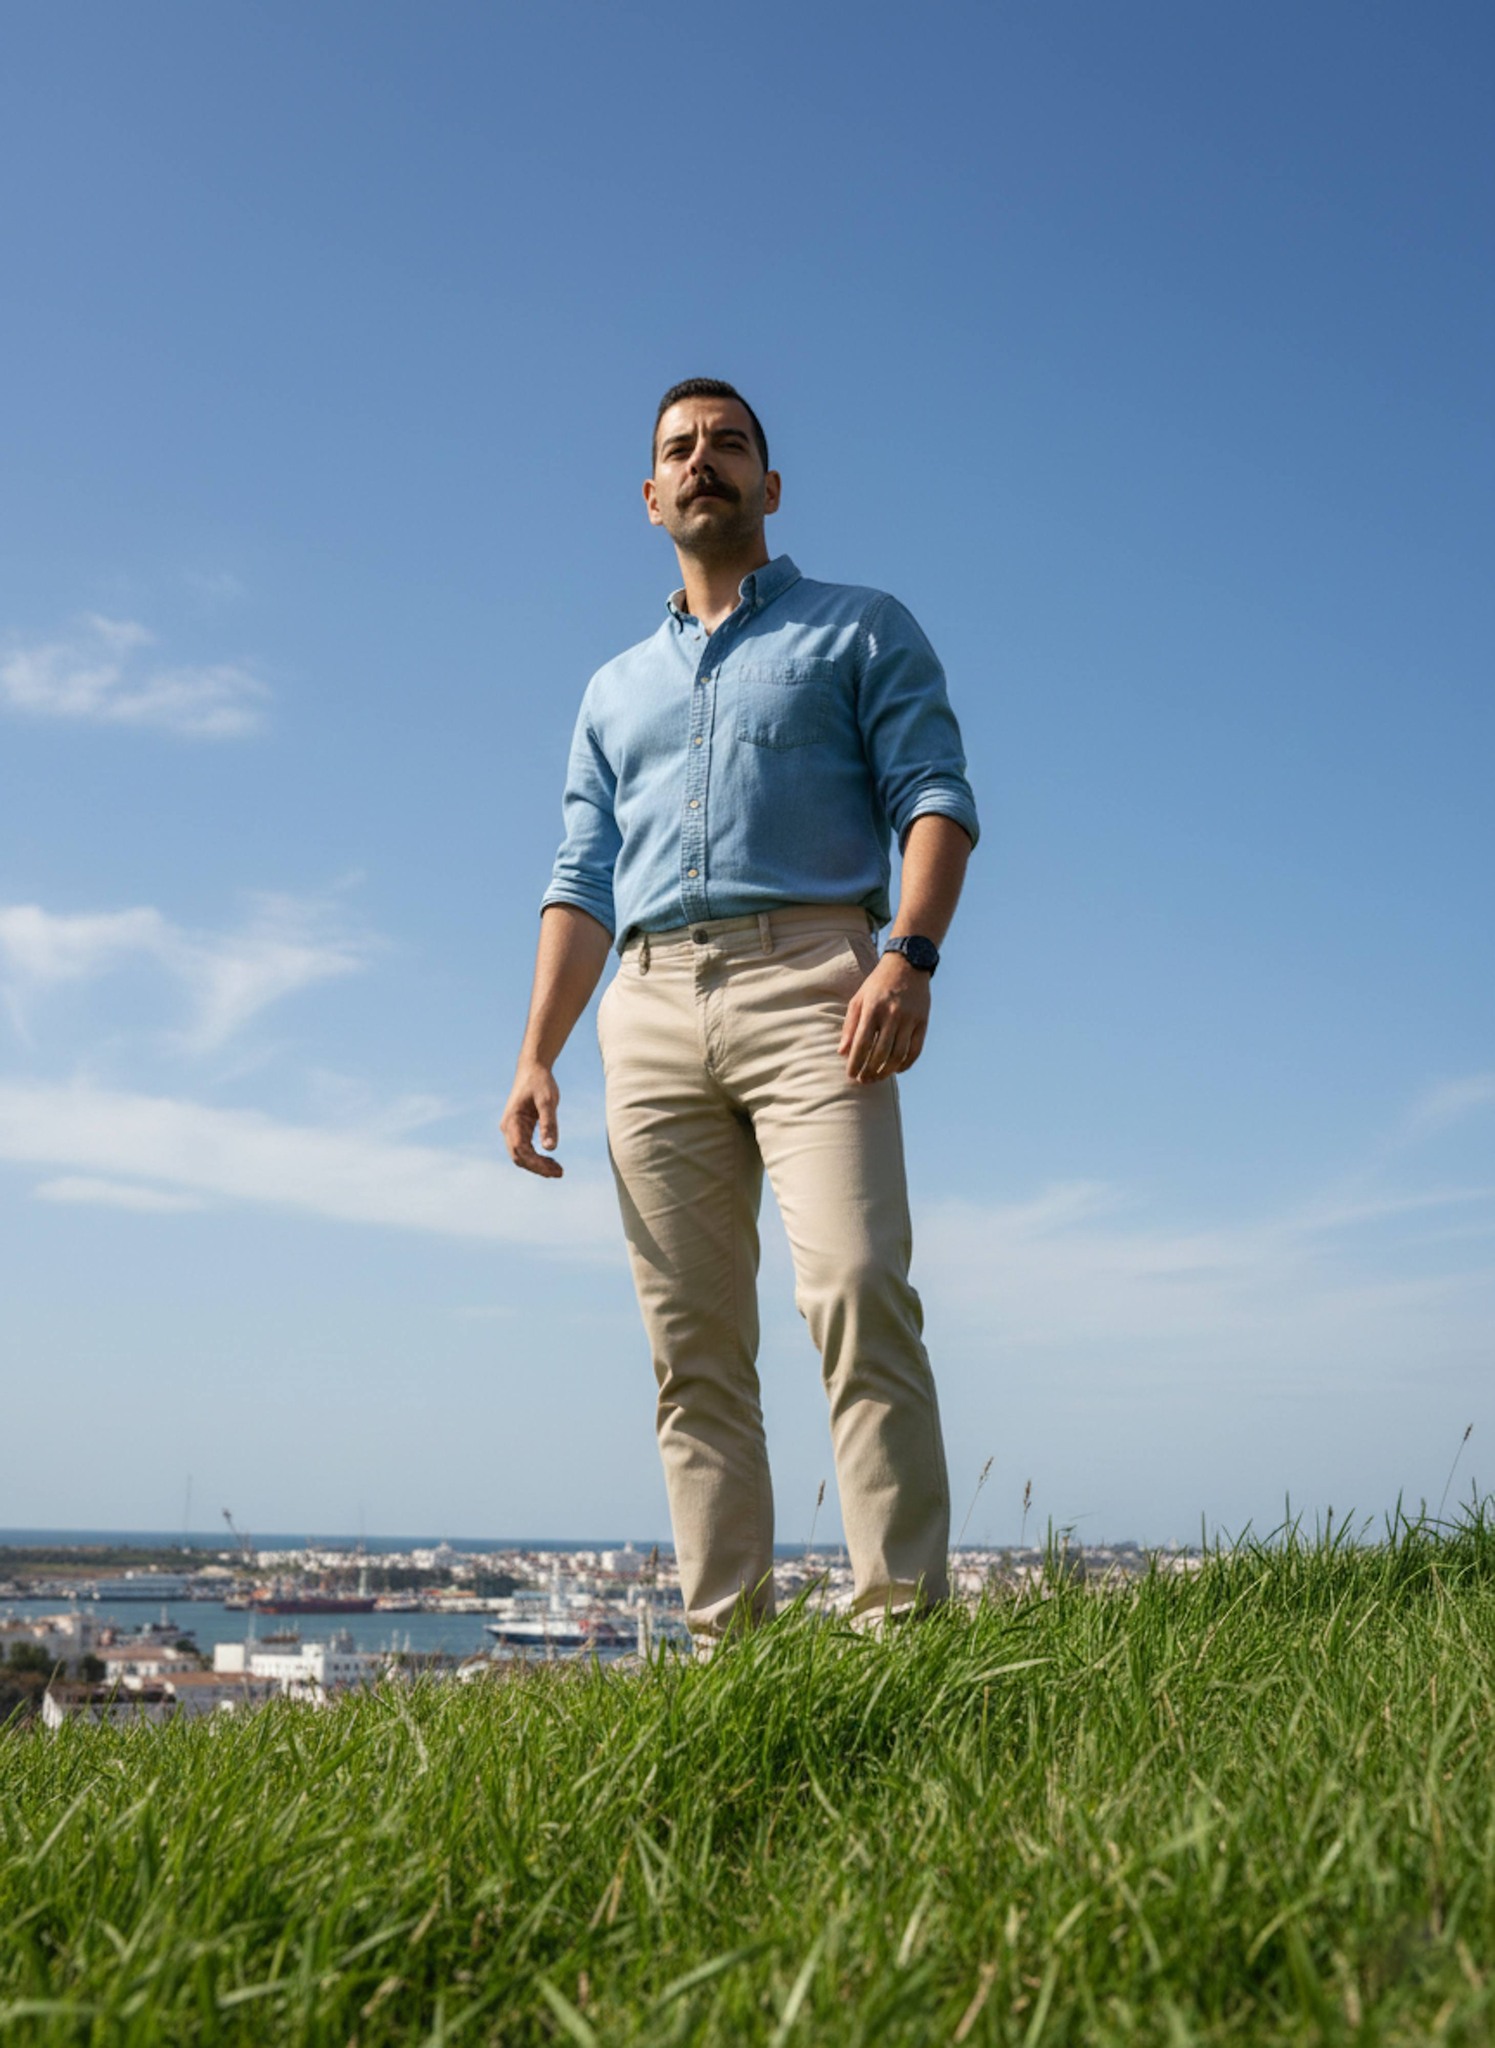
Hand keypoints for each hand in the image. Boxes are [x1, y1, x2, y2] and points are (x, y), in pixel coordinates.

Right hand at [500, 1060, 563, 1177]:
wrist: (533, 1068)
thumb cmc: (540, 1082)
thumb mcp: (548, 1101)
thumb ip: (549, 1124)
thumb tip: (551, 1148)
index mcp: (512, 1121)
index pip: (520, 1150)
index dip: (535, 1163)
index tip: (554, 1170)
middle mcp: (508, 1127)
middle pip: (519, 1157)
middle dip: (537, 1168)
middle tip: (560, 1173)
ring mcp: (512, 1129)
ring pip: (521, 1155)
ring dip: (537, 1165)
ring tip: (558, 1170)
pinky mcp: (519, 1129)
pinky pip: (525, 1149)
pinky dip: (537, 1158)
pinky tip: (551, 1161)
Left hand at [838, 953, 930, 1083]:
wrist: (907, 965)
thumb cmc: (877, 984)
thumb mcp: (858, 999)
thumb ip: (850, 1026)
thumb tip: (842, 1052)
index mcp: (873, 1009)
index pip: (862, 1043)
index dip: (855, 1062)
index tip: (850, 1075)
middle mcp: (892, 1015)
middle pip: (880, 1053)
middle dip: (870, 1071)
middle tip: (863, 1081)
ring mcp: (910, 1019)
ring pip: (898, 1055)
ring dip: (886, 1071)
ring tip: (877, 1078)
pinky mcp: (923, 1022)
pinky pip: (915, 1050)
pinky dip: (906, 1064)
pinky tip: (896, 1069)